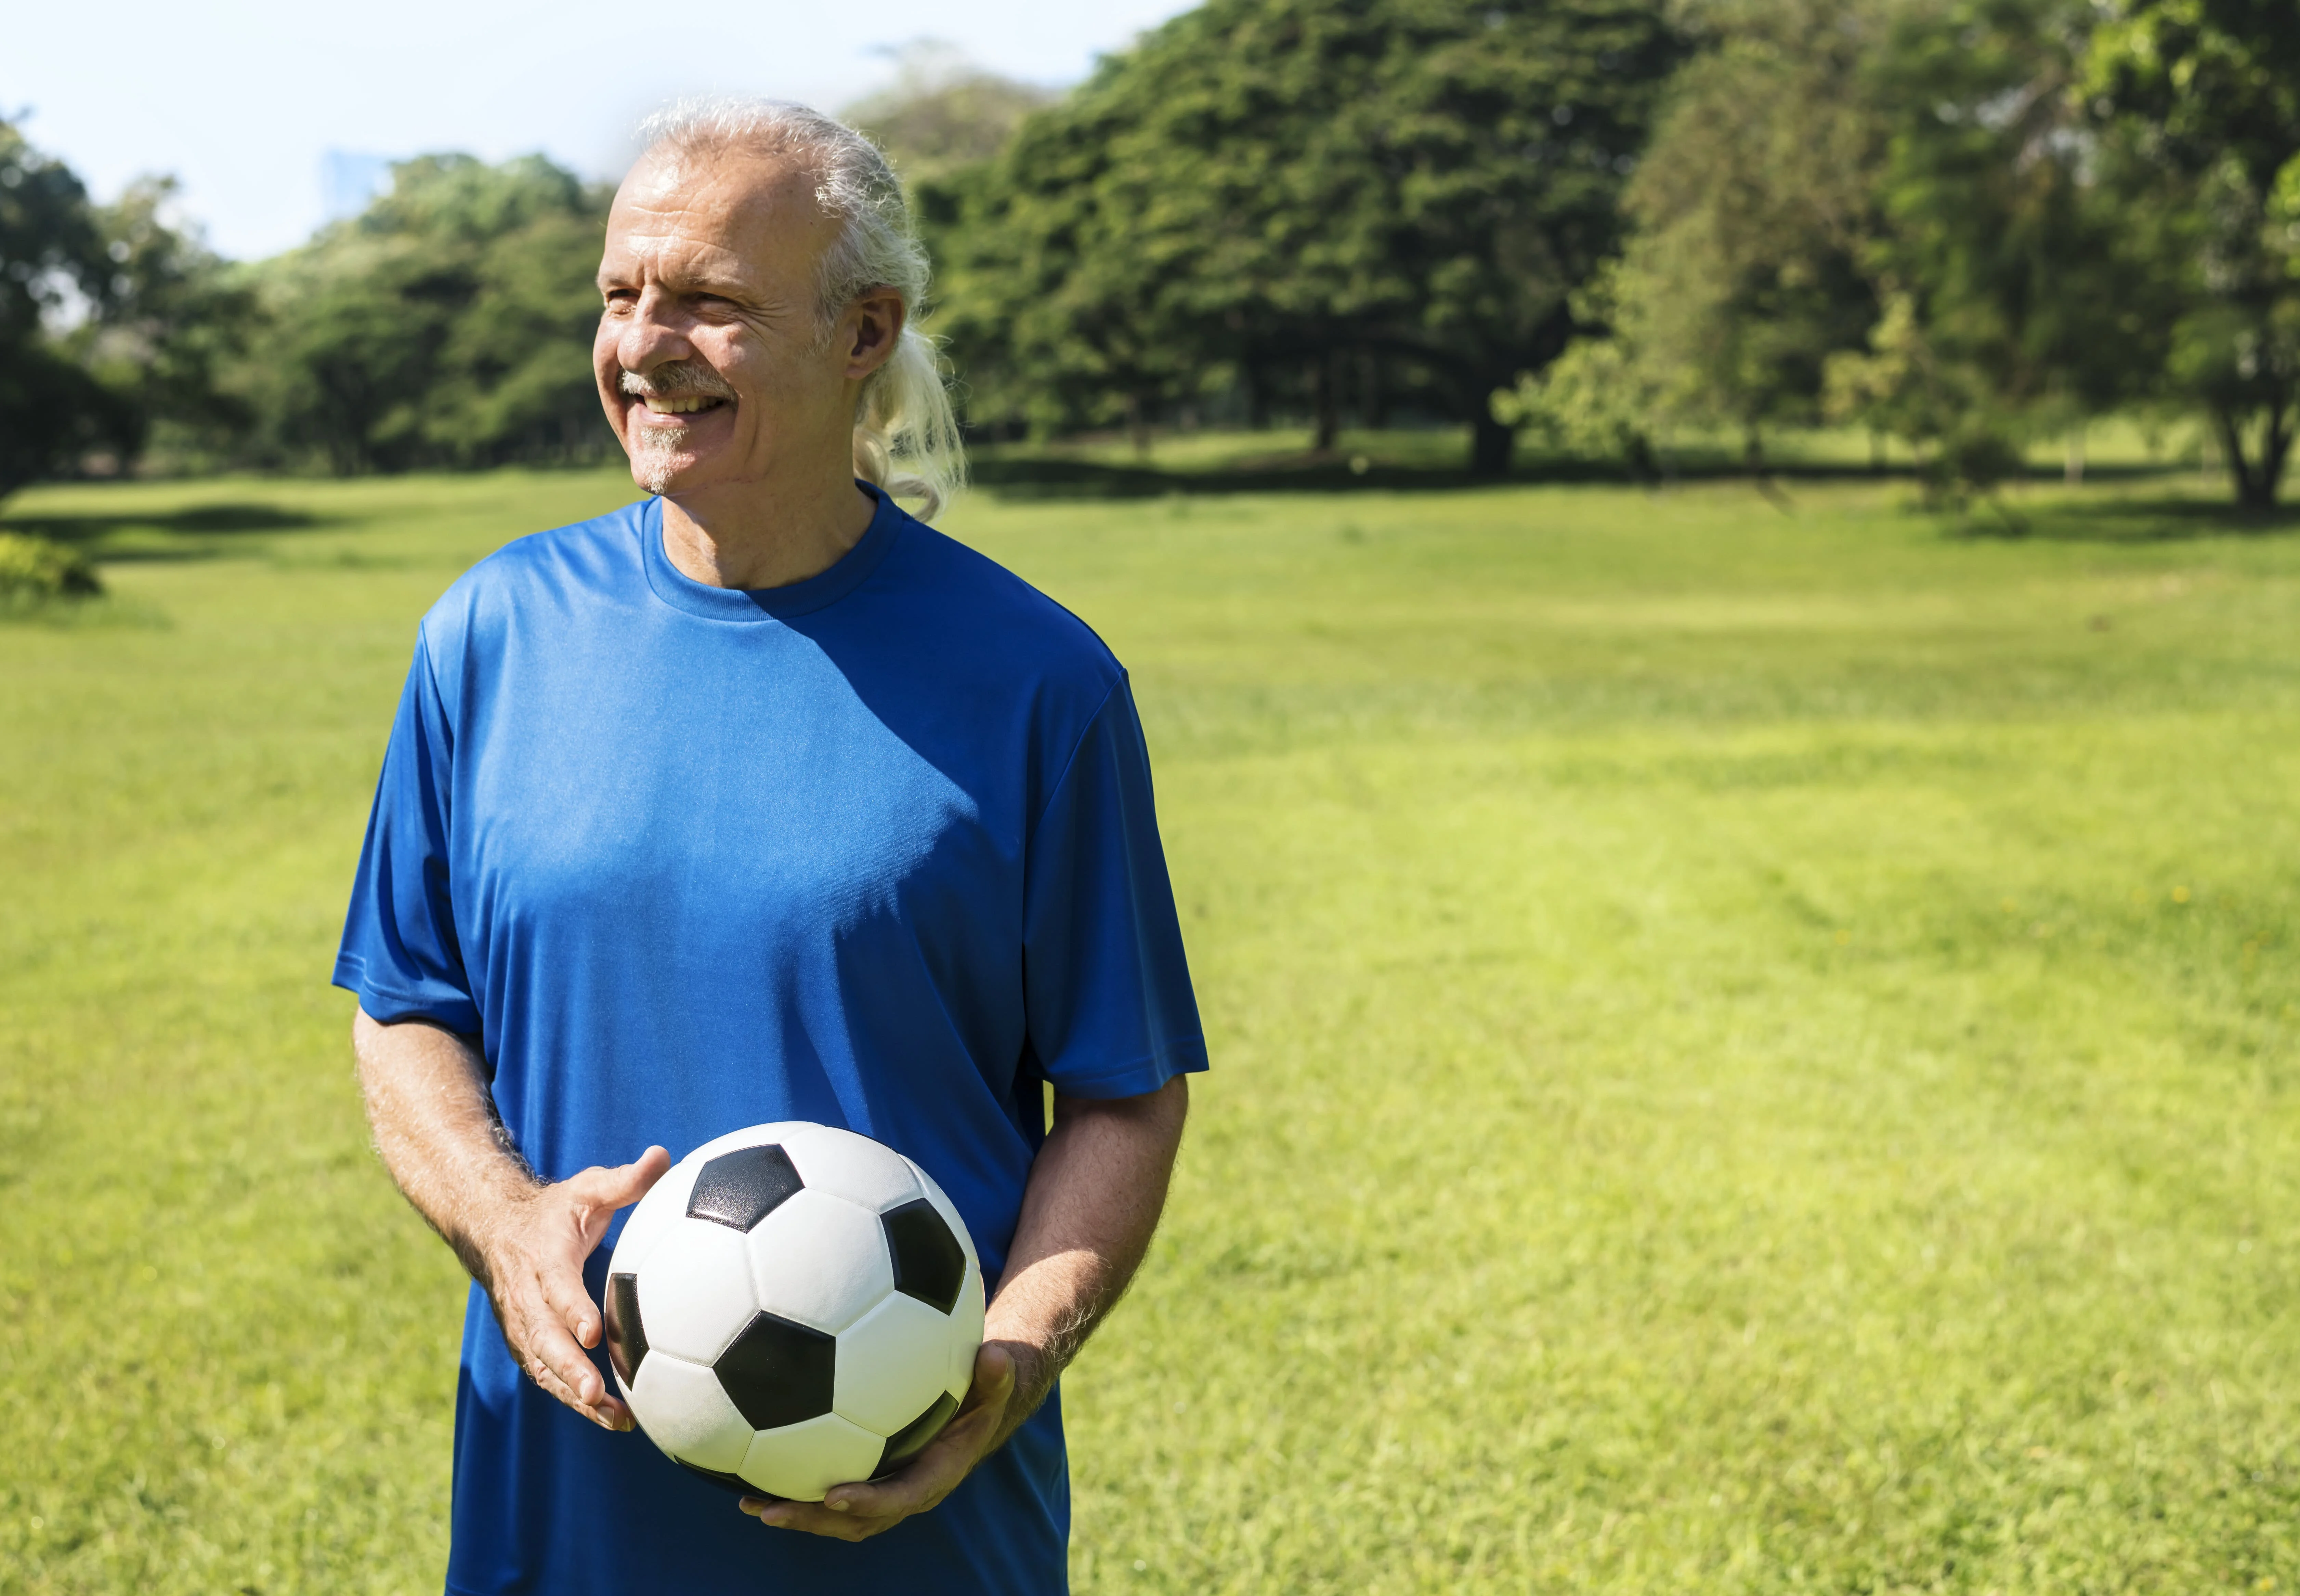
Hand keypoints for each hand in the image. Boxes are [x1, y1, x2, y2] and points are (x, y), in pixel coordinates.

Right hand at [470, 1146, 670, 1430]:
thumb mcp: (586, 1188)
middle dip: (568, 1368)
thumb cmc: (555, 1210)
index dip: (571, 1309)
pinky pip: (546, 1376)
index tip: (592, 1332)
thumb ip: (624, 1179)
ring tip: (616, 1420)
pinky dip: (572, 1399)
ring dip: (574, 1395)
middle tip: (597, 1393)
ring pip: (543, 1367)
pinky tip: (609, 1417)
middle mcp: (527, 1297)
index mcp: (544, 1259)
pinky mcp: (526, 1343)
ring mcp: (522, 1325)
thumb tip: (663, 1155)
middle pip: (543, 1339)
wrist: (495, 1229)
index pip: (556, 1287)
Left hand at [740, 1342, 1024, 1539]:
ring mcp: (885, 1489)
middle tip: (771, 1511)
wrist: (977, 1414)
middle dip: (814, 1520)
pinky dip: (797, 1490)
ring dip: (797, 1514)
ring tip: (751, 1503)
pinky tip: (757, 1470)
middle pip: (858, 1519)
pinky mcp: (869, 1479)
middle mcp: (907, 1491)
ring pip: (838, 1515)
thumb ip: (996, 1373)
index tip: (833, 1494)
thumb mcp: (995, 1383)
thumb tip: (996, 1354)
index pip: (901, 1497)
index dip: (868, 1501)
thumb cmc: (983, 1394)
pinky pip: (831, 1494)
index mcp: (936, 1475)